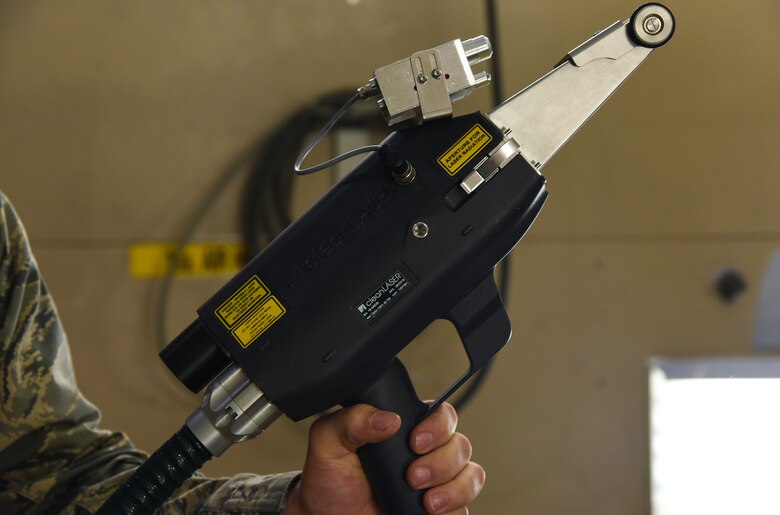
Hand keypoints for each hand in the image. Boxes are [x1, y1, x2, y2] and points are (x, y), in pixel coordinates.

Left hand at [283, 402, 484, 514]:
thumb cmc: (330, 481)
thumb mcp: (329, 442)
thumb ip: (352, 420)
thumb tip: (387, 418)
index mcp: (406, 429)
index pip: (441, 414)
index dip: (438, 426)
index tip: (415, 441)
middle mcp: (427, 452)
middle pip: (461, 445)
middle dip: (442, 462)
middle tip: (413, 476)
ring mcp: (436, 482)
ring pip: (471, 475)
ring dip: (454, 488)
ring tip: (427, 501)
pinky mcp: (440, 510)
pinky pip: (466, 507)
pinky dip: (454, 509)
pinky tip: (429, 512)